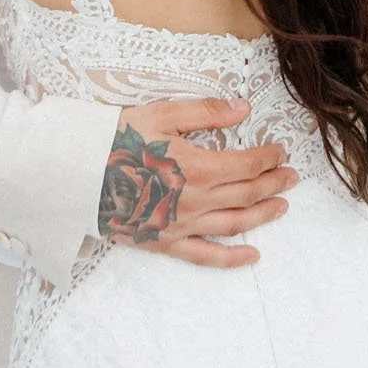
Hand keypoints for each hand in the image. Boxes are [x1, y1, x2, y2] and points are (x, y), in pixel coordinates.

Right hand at [99, 97, 297, 267]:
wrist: (75, 174)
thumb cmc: (117, 139)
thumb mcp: (162, 114)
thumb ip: (206, 112)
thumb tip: (244, 109)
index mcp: (199, 166)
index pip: (247, 164)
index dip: (269, 157)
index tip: (281, 151)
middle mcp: (196, 200)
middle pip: (247, 193)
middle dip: (274, 183)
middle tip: (292, 177)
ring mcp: (182, 225)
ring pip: (235, 223)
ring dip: (263, 215)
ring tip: (282, 207)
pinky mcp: (165, 243)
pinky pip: (206, 256)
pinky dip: (232, 259)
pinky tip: (253, 255)